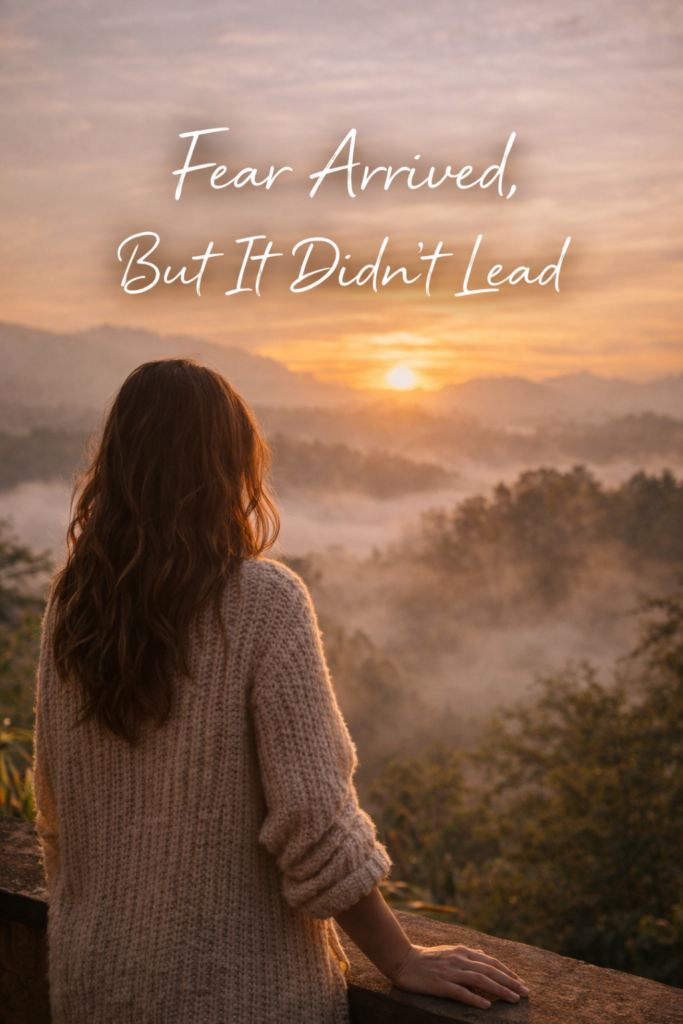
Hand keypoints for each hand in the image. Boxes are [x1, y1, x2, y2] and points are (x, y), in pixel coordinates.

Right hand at [390, 943, 529, 1008]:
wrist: (403, 961)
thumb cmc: (427, 959)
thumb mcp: (450, 953)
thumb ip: (467, 956)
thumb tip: (485, 958)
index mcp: (463, 951)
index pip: (491, 962)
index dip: (508, 972)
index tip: (521, 983)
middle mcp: (459, 960)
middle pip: (490, 971)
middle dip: (510, 982)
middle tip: (526, 993)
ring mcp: (450, 972)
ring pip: (480, 980)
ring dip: (499, 990)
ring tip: (514, 999)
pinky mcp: (440, 984)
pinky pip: (461, 992)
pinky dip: (475, 998)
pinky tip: (487, 1006)